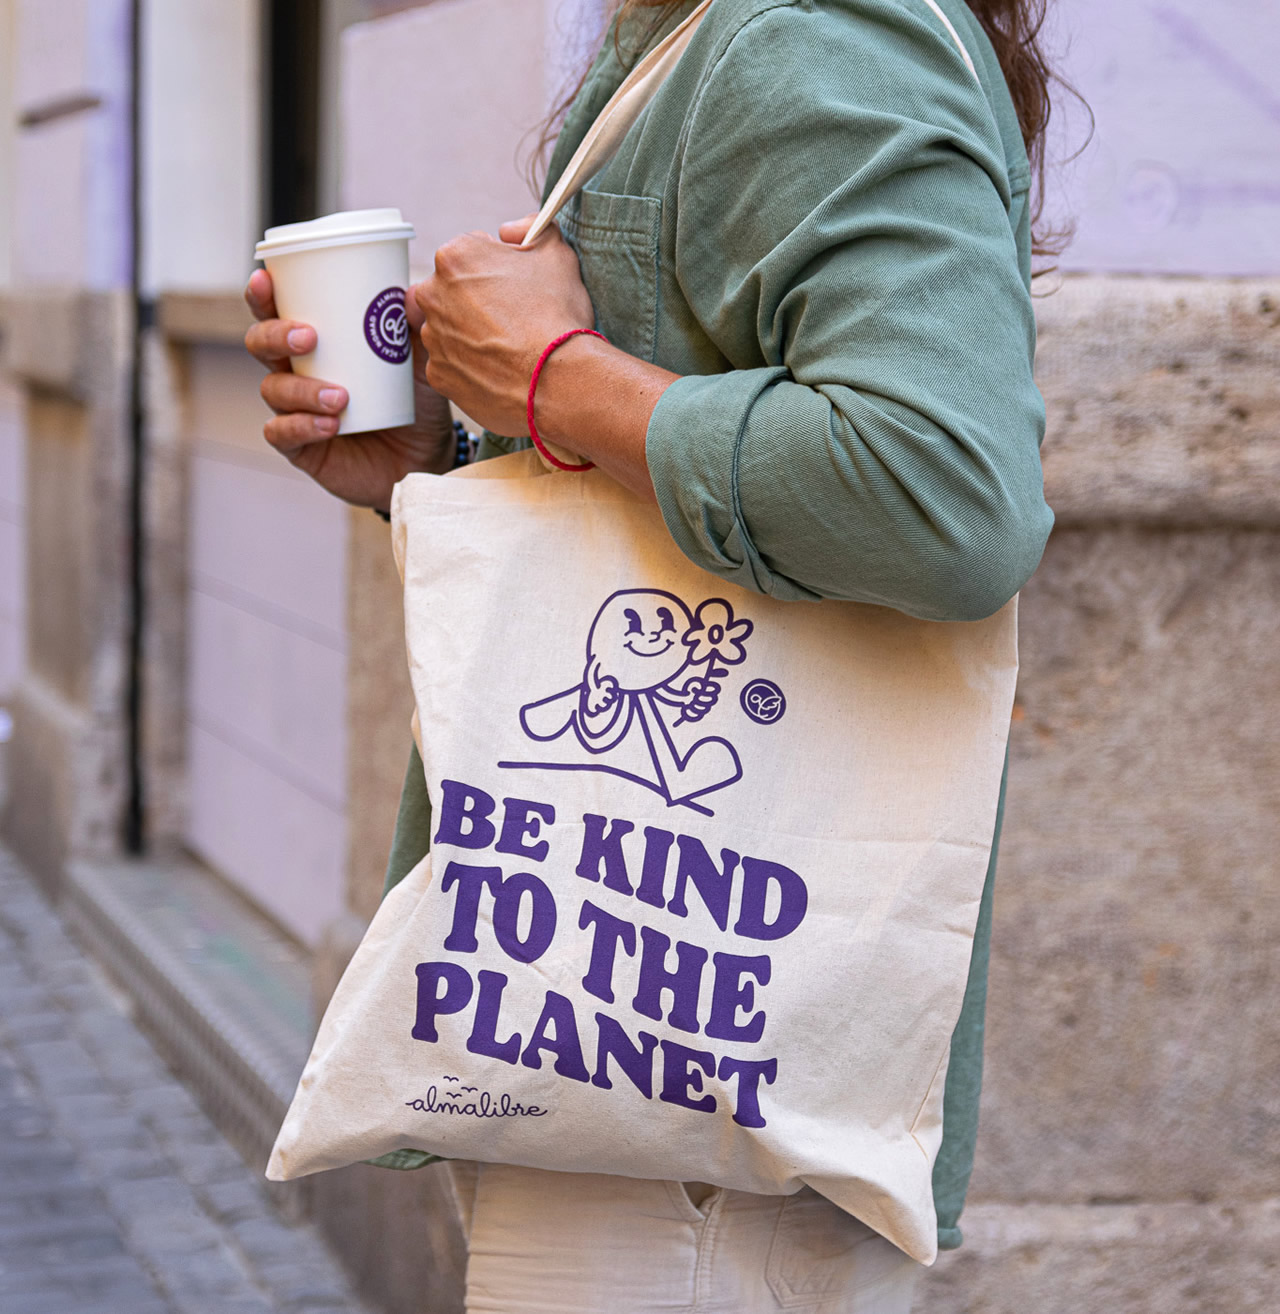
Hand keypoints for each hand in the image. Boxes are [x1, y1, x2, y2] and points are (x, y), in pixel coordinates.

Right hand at [244, 268, 456, 510]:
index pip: (277, 313)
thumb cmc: (415, 401)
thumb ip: (416, 328)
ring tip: (340, 397)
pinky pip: (282, 434)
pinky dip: (302, 426)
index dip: (262, 295)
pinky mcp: (302, 448)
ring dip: (301, 389)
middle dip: (275, 336)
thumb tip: (413, 293)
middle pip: (260, 345)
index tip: (265, 279)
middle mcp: (297, 373)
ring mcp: (295, 411)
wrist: (426, 457)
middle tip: (309, 337)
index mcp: (316, 344)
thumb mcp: (421, 362)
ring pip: (273, 390)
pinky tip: (330, 424)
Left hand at [412, 214, 594, 436]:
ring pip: (448, 329)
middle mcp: (432, 295)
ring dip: (470, 333)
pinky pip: (452, 365)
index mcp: (455, 257)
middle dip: (474, 299)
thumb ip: (532, 226)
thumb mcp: (556, 253)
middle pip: (451, 290)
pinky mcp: (438, 375)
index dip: (497, 267)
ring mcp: (433, 338)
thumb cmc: (556, 314)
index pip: (471, 253)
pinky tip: (499, 369)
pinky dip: (470, 366)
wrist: (557, 380)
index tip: (516, 285)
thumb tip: (510, 231)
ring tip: (507, 346)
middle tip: (510, 317)